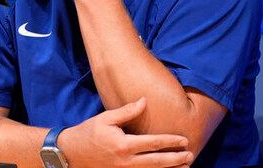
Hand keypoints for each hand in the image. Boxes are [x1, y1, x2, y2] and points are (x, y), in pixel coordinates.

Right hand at [58, 98, 193, 167]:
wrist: (71, 153)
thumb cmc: (89, 132)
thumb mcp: (106, 118)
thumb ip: (127, 111)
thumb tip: (144, 101)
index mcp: (124, 144)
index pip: (153, 143)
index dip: (171, 141)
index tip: (184, 140)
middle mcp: (126, 161)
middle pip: (157, 162)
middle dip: (176, 159)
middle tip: (191, 155)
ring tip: (186, 167)